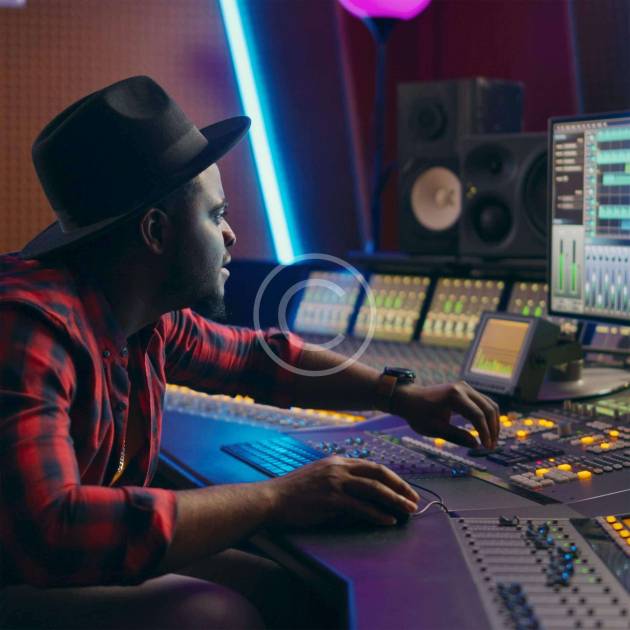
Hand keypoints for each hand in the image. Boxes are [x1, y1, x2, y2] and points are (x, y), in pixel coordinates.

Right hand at [264, 456, 418, 527]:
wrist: (271, 499)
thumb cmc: (294, 493)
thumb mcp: (319, 477)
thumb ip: (340, 480)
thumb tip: (363, 495)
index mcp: (336, 461)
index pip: (371, 465)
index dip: (391, 477)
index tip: (404, 488)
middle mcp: (338, 467)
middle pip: (378, 473)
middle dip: (399, 486)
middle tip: (413, 499)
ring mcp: (334, 482)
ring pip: (373, 489)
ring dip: (394, 500)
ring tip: (408, 510)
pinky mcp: (330, 499)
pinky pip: (361, 507)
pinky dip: (377, 515)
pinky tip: (389, 520)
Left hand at [392, 381, 498, 448]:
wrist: (409, 399)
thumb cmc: (418, 414)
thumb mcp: (434, 428)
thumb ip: (456, 436)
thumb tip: (476, 445)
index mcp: (454, 396)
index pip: (477, 415)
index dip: (485, 433)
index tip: (486, 448)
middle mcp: (462, 388)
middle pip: (488, 408)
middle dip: (492, 428)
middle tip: (491, 447)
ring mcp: (465, 387)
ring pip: (489, 404)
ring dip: (493, 422)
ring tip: (490, 440)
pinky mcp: (465, 390)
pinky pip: (483, 402)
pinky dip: (487, 416)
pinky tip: (485, 430)